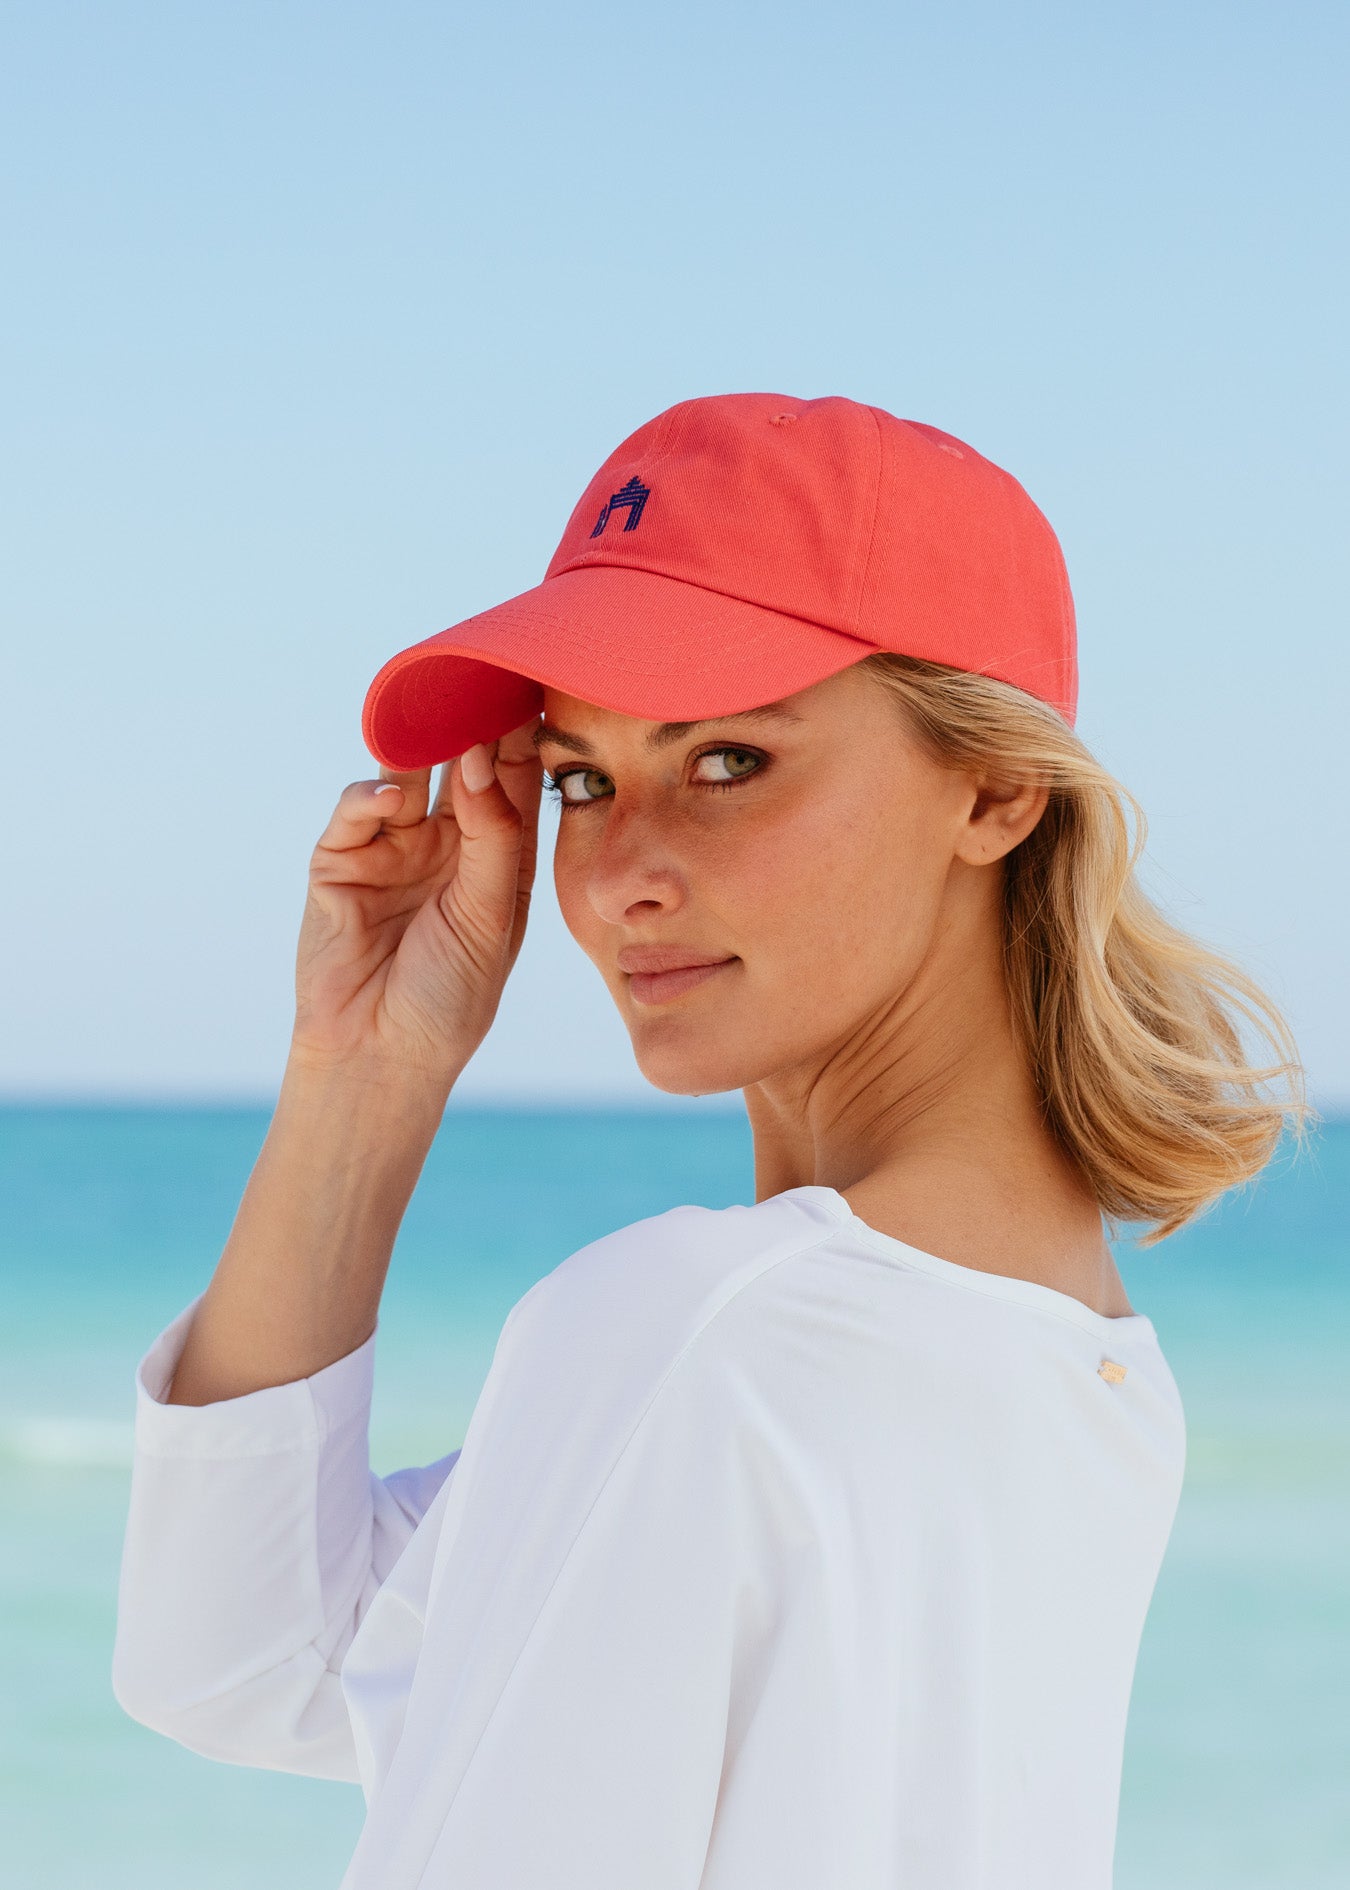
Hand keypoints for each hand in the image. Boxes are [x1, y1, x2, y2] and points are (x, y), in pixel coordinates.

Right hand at [289, 717, 543, 1088]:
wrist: (382, 1056)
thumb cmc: (450, 997)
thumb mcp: (490, 916)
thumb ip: (491, 837)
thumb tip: (480, 757)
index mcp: (495, 856)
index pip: (511, 780)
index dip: (520, 737)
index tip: (534, 687)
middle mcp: (445, 843)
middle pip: (460, 765)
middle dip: (471, 723)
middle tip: (483, 677)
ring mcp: (391, 848)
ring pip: (408, 774)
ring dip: (422, 745)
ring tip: (440, 718)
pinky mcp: (340, 860)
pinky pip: (357, 809)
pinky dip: (372, 793)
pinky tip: (393, 792)